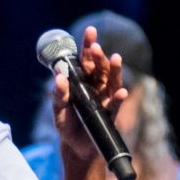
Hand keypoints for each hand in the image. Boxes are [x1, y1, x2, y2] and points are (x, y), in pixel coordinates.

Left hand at [51, 30, 129, 168]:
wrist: (76, 148)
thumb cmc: (67, 126)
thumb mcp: (58, 110)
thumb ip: (58, 95)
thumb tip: (59, 77)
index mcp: (83, 83)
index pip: (86, 62)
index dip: (88, 47)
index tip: (91, 32)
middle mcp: (97, 88)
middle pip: (100, 68)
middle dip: (99, 56)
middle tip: (96, 47)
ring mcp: (105, 100)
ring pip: (112, 82)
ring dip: (114, 71)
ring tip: (115, 58)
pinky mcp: (111, 115)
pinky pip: (116, 105)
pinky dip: (118, 98)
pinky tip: (121, 92)